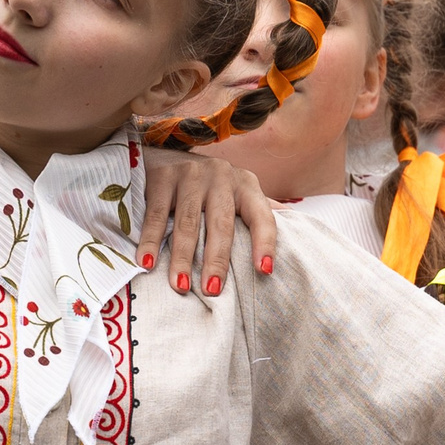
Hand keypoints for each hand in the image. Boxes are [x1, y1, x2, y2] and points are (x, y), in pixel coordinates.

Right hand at [140, 149, 276, 295]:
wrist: (164, 153)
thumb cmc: (207, 185)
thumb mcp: (236, 192)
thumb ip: (259, 210)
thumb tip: (296, 225)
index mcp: (246, 185)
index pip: (262, 216)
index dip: (265, 243)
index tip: (265, 271)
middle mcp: (221, 176)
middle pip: (222, 225)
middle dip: (217, 260)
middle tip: (213, 291)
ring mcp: (190, 174)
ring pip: (189, 224)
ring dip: (183, 258)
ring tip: (181, 286)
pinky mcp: (162, 176)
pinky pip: (157, 215)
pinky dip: (152, 241)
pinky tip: (147, 263)